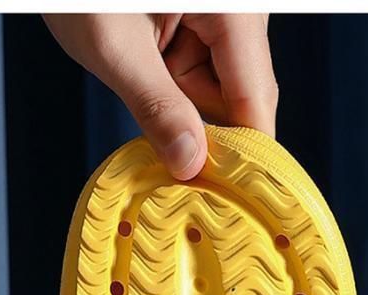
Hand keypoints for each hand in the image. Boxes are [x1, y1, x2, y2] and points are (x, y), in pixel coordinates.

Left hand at [44, 13, 277, 179]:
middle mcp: (239, 10)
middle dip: (207, 134)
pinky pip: (202, 72)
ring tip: (147, 108)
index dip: (242, 155)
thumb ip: (155, 106)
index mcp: (233, 6)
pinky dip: (176, 93)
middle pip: (242, 97)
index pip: (255, 98)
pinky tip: (151, 96)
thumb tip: (190, 164)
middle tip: (178, 177)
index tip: (228, 203)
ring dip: (185, 112)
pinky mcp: (203, 21)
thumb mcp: (112, 44)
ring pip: (220, 90)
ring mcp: (223, 16)